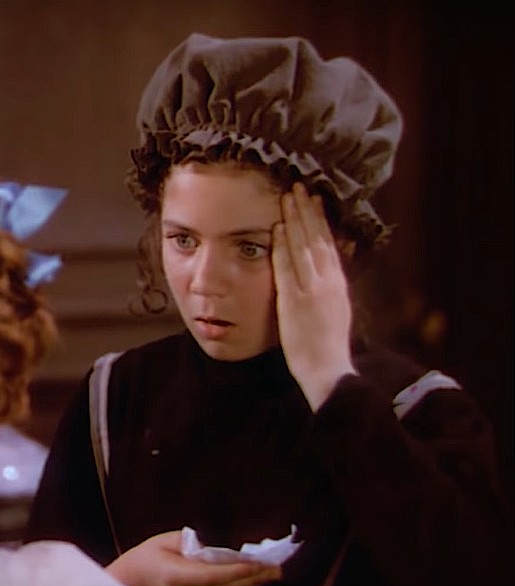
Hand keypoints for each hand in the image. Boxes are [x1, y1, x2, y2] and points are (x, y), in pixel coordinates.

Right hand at [105, 531, 281, 585]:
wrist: (131, 580)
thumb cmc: (148, 554)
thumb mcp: (166, 539)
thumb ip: (192, 542)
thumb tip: (218, 545)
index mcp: (175, 576)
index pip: (213, 575)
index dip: (238, 570)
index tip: (260, 562)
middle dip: (253, 579)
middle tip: (276, 568)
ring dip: (251, 585)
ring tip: (271, 574)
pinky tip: (254, 581)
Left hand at [271, 183, 356, 410]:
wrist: (328, 368)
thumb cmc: (328, 344)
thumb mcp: (336, 309)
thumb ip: (331, 286)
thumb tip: (330, 266)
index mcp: (337, 283)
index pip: (328, 243)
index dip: (320, 220)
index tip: (314, 199)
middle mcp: (327, 282)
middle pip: (316, 238)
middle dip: (307, 211)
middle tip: (299, 187)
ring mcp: (312, 289)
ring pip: (303, 247)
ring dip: (295, 220)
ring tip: (288, 197)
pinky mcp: (295, 301)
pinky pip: (288, 268)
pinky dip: (283, 247)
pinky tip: (277, 229)